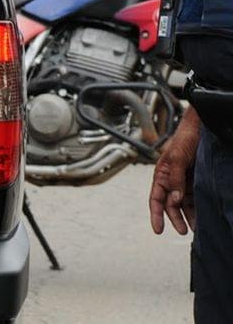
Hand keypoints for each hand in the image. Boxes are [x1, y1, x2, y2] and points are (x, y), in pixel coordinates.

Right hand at [150, 110, 199, 234]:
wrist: (202, 128)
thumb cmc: (186, 138)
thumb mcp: (177, 158)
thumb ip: (175, 179)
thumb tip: (174, 200)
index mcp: (161, 173)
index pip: (156, 198)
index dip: (156, 214)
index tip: (158, 230)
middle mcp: (172, 178)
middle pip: (170, 203)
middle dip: (175, 218)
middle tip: (183, 231)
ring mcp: (185, 179)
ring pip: (184, 202)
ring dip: (188, 215)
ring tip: (196, 228)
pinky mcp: (197, 179)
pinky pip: (195, 196)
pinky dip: (196, 207)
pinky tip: (201, 215)